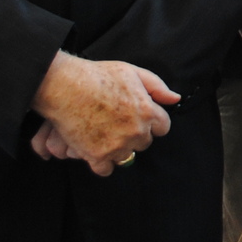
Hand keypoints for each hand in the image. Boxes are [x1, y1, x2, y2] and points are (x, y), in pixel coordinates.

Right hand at [30, 52, 177, 175]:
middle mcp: (136, 132)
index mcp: (148, 112)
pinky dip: (101, 162)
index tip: (139, 119)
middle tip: (117, 124)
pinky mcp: (97, 156)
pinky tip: (95, 149)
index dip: (151, 123)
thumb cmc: (98, 76)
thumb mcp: (132, 72)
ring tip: (104, 134)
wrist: (65, 87)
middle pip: (144, 143)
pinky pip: (106, 169)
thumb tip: (175, 99)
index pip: (162, 128)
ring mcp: (118, 146)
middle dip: (134, 135)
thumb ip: (157, 87)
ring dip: (118, 149)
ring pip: (126, 156)